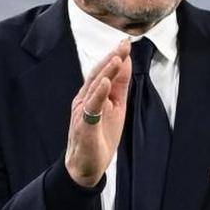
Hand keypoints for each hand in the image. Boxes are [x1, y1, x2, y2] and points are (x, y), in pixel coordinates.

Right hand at [65, 39, 131, 186]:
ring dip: (106, 72)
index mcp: (93, 94)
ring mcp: (82, 112)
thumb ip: (119, 87)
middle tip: (124, 44)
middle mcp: (84, 99)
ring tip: (118, 58)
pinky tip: (106, 83)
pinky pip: (91, 108)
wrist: (86, 166)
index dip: (115, 57)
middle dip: (112, 58)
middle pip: (98, 75)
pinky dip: (99, 94)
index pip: (104, 72)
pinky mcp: (83, 125)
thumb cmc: (100, 136)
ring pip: (94, 88)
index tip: (126, 43)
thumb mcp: (116, 108)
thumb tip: (125, 62)